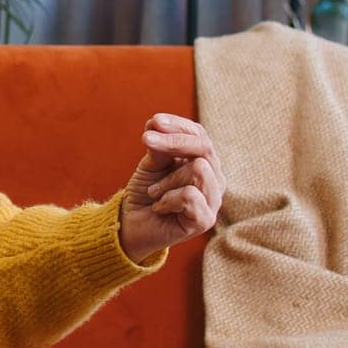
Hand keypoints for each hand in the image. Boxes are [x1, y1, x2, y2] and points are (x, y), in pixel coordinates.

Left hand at [118, 113, 225, 263]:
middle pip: (204, 147)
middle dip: (172, 142)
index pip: (200, 135)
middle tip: (145, 139)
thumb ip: (159, 147)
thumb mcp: (151, 165)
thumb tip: (156, 123)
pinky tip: (159, 207)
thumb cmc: (146, 193)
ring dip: (167, 179)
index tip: (154, 121)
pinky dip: (166, 199)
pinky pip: (190, 195)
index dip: (178, 126)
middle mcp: (215, 178)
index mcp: (204, 161)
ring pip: (198, 169)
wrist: (132, 225)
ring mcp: (213, 199)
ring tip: (155, 192)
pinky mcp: (206, 220)